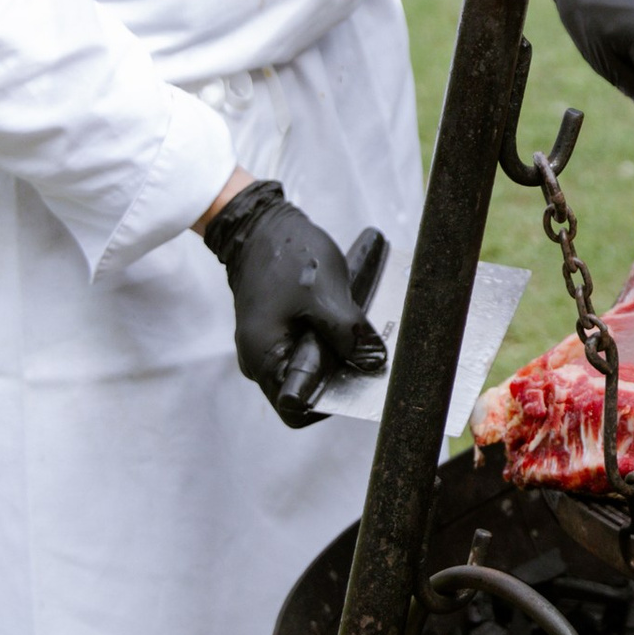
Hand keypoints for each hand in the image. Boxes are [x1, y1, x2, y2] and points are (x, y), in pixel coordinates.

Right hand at [201, 181, 388, 427]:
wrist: (261, 225)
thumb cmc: (286, 257)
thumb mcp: (325, 296)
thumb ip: (349, 335)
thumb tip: (373, 363)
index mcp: (264, 358)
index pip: (297, 408)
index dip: (331, 401)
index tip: (357, 377)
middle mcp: (260, 360)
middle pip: (305, 389)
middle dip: (338, 374)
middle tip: (363, 350)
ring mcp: (267, 346)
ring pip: (308, 368)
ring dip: (336, 354)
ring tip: (355, 329)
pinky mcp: (276, 331)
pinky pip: (305, 348)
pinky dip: (328, 339)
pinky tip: (344, 317)